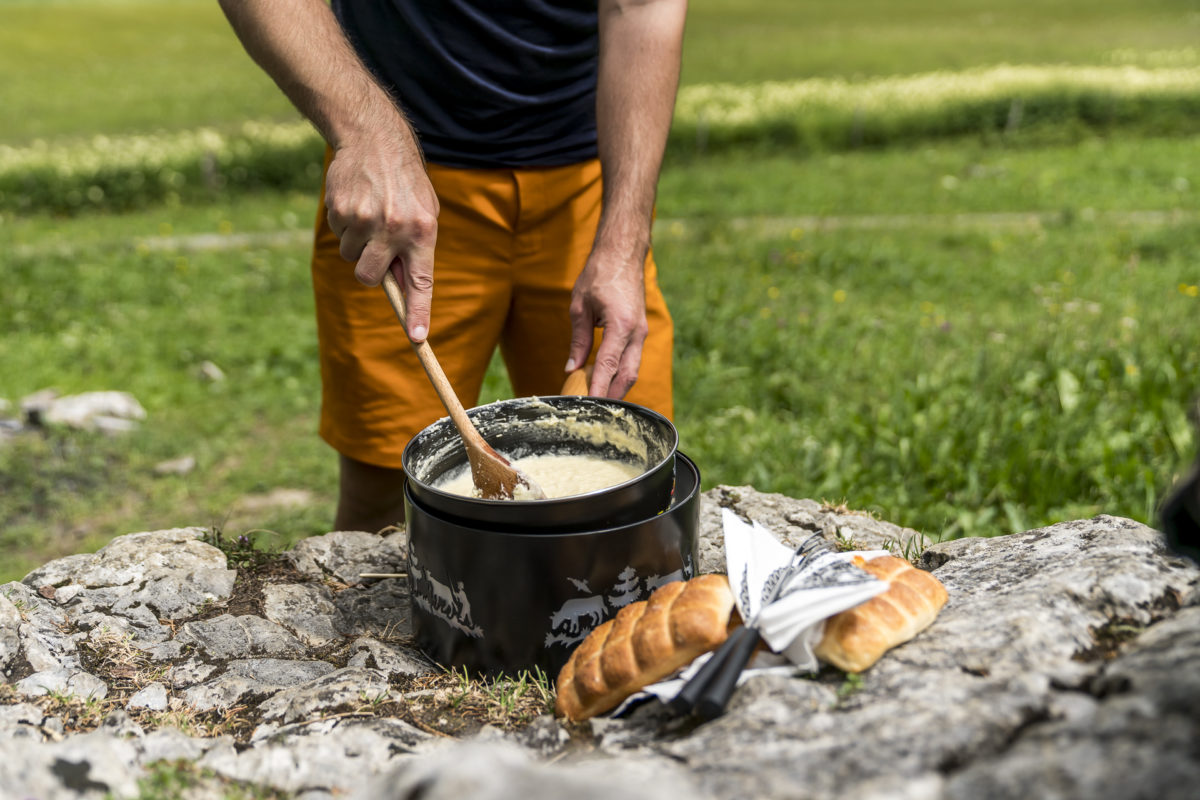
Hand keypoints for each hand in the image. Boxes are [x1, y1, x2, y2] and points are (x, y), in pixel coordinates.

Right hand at [324, 127, 439, 341]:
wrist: (376, 140)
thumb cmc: (406, 184)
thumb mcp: (424, 213)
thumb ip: (415, 250)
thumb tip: (402, 289)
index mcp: (422, 231)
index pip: (421, 282)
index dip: (418, 312)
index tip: (417, 338)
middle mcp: (394, 228)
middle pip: (370, 278)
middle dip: (370, 272)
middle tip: (376, 250)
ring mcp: (364, 219)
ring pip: (351, 257)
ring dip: (358, 244)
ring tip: (370, 214)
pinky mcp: (340, 210)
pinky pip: (339, 236)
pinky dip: (345, 226)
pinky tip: (357, 202)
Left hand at [566, 248, 647, 398]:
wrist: (622, 253)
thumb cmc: (599, 274)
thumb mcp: (580, 306)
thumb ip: (578, 340)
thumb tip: (572, 367)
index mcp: (621, 325)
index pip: (608, 365)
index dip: (598, 388)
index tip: (588, 405)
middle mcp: (636, 332)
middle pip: (627, 375)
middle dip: (611, 396)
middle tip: (594, 412)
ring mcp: (641, 332)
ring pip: (632, 369)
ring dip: (617, 387)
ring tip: (599, 402)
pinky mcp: (640, 330)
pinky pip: (632, 359)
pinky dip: (620, 373)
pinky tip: (606, 381)